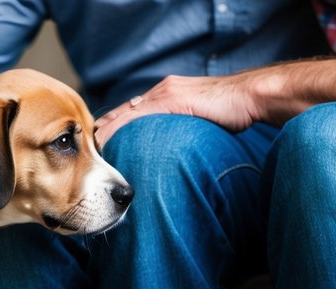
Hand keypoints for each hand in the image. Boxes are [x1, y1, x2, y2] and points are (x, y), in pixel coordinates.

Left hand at [94, 73, 263, 144]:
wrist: (250, 97)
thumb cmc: (234, 113)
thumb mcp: (203, 122)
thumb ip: (186, 130)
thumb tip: (179, 151)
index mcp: (169, 95)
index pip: (135, 111)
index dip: (116, 125)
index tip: (99, 141)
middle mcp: (162, 91)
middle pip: (124, 110)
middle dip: (104, 127)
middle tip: (84, 145)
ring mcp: (165, 93)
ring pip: (126, 112)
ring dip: (107, 129)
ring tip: (89, 147)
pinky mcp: (172, 99)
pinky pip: (137, 115)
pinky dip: (120, 127)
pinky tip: (105, 140)